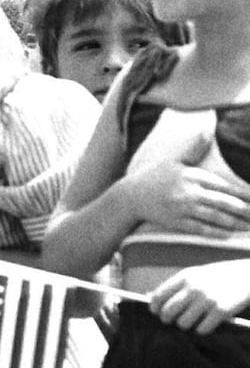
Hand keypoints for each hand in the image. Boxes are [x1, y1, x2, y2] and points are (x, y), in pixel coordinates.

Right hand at [125, 133, 249, 237]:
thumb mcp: (174, 161)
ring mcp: (182, 208)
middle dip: (243, 210)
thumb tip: (206, 132)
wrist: (130, 197)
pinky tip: (228, 235)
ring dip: (233, 223)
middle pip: (223, 202)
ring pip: (214, 217)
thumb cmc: (154, 177)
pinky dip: (215, 232)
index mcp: (192, 176)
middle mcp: (189, 192)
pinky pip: (199, 229)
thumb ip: (194, 149)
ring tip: (247, 227)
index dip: (243, 193)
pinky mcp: (175, 222)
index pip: (225, 186)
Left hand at [150, 260, 249, 333]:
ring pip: (182, 324)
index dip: (155, 309)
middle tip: (174, 321)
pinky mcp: (221, 310)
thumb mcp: (197, 274)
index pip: (158, 297)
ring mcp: (207, 299)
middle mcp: (194, 288)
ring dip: (186, 326)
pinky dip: (202, 330)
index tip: (158, 313)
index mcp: (185, 277)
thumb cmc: (220, 276)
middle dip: (168, 320)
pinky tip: (208, 324)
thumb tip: (147, 297)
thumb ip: (176, 285)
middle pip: (167, 313)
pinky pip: (201, 329)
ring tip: (194, 321)